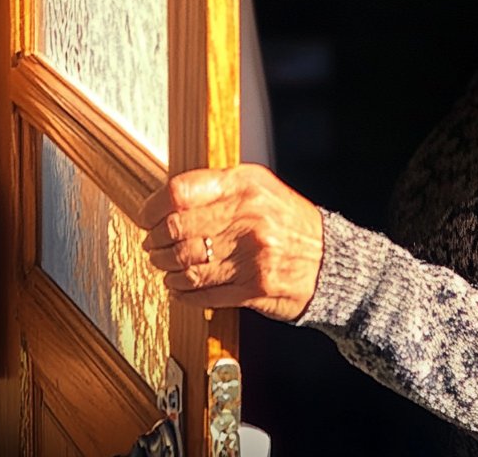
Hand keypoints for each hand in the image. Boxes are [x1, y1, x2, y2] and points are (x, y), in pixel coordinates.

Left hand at [137, 163, 323, 321]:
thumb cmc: (289, 223)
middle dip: (156, 242)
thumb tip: (168, 198)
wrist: (330, 260)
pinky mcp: (252, 287)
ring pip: (184, 263)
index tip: (147, 215)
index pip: (181, 192)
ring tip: (166, 266)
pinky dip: (182, 292)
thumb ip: (220, 188)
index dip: (154, 206)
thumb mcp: (261, 189)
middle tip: (153, 245)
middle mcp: (249, 215)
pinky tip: (181, 285)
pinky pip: (200, 292)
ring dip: (166, 268)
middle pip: (176, 230)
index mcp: (247, 185)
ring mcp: (251, 253)